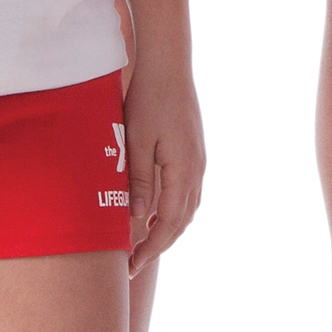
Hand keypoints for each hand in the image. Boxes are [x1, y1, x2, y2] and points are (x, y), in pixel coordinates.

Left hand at [122, 66, 204, 274]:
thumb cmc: (148, 100)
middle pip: (182, 221)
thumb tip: (138, 219)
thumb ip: (138, 181)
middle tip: (134, 262)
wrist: (169, 66)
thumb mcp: (136, 142)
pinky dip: (174, 210)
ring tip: (144, 243)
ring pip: (188, 208)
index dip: (152, 248)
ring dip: (169, 229)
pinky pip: (188, 192)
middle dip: (160, 244)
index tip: (133, 265)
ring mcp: (199, 161)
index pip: (169, 224)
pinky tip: (156, 212)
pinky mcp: (194, 152)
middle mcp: (197, 170)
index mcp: (184, 171)